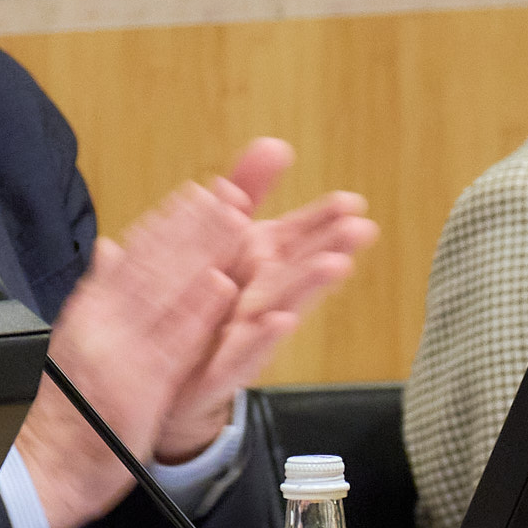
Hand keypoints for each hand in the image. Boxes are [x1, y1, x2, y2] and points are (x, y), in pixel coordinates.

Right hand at [18, 189, 240, 527]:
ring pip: (168, 292)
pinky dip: (196, 315)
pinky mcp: (139, 387)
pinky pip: (173, 345)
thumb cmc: (66, 412)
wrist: (43, 468)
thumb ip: (101, 292)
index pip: (137, 256)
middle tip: (233, 190)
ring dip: (203, 254)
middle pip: (156, 265)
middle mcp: (105, 324)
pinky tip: (221, 289)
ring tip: (237, 220)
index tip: (203, 191)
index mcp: (92, 311)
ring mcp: (123, 353)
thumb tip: (110, 250)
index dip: (174, 220)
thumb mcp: (77, 340)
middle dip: (196, 225)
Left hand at [153, 140, 378, 460]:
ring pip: (278, 309)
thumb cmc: (204, 307)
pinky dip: (259, 338)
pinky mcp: (220, 371)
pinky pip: (241, 354)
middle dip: (328, 248)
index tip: (353, 202)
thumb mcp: (222, 242)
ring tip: (336, 265)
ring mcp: (242, 337)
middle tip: (361, 229)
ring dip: (307, 288)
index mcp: (255, 266)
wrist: (166, 384)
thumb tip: (273, 143)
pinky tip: (279, 321)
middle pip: (296, 269)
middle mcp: (255, 299)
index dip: (322, 220)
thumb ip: (247, 192)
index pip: (295, 237)